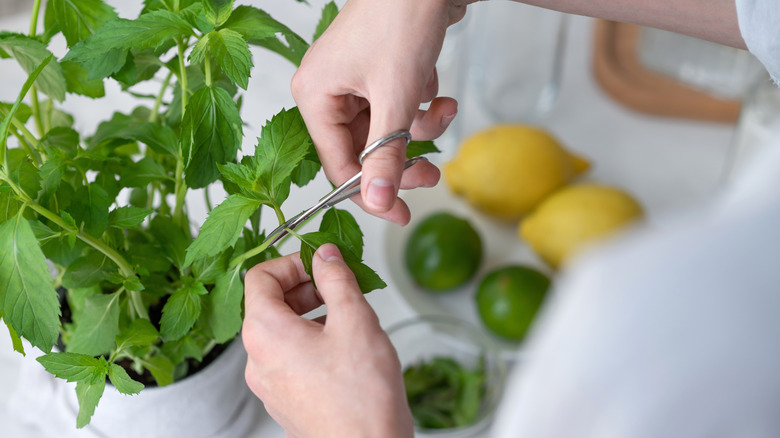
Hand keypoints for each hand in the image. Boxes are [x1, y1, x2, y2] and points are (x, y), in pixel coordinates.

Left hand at [242, 244, 412, 437]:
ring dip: (312, 314)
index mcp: (265, 333)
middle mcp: (257, 359)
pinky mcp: (285, 399)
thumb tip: (325, 255)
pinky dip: (312, 341)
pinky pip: (290, 357)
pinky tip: (345, 347)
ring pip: (282, 331)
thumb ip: (336, 278)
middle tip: (339, 285)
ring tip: (348, 317)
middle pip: (269, 303)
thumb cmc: (360, 398)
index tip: (320, 262)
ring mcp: (269, 383)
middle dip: (306, 287)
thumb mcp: (354, 319)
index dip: (291, 261)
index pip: (259, 276)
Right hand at [291, 0, 468, 224]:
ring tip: (444, 114)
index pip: (337, 165)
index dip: (371, 194)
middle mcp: (328, 91)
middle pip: (363, 152)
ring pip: (386, 133)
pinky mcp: (378, 75)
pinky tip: (438, 93)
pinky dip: (421, 108)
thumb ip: (386, 154)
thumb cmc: (400, 18)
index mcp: (314, 96)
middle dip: (402, 160)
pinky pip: (397, 110)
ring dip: (419, 130)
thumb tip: (379, 201)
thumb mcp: (396, 97)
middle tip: (431, 174)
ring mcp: (353, 83)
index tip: (401, 213)